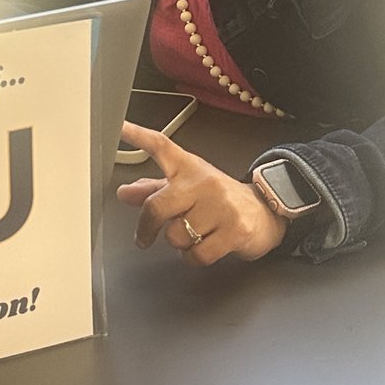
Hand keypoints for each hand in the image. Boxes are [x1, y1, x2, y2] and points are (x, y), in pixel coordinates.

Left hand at [116, 121, 286, 264]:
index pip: (160, 146)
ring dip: (179, 243)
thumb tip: (123, 193)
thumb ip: (152, 190)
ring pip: (176, 236)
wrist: (266, 212)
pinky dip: (194, 258)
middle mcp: (203, 182)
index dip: (137, 135)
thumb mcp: (186, 189)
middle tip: (144, 236)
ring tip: (193, 234)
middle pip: (157, 206)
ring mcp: (221, 206)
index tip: (118, 126)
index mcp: (188, 168)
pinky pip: (197, 254)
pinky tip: (203, 247)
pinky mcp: (235, 230)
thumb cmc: (219, 199)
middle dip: (147, 227)